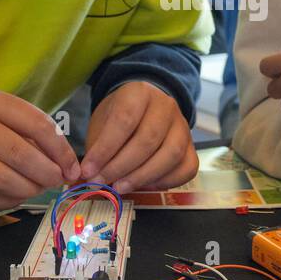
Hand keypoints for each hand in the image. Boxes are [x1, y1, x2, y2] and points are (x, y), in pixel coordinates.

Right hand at [0, 88, 78, 209]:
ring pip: (0, 180)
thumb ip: (24, 127)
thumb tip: (62, 162)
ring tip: (35, 189)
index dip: (60, 150)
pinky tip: (13, 196)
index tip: (71, 167)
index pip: (36, 125)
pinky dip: (4, 201)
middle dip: (46, 174)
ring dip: (27, 190)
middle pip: (19, 155)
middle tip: (56, 182)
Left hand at [81, 81, 196, 194]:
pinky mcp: (192, 147)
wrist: (145, 109)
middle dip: (121, 166)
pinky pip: (186, 168)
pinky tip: (145, 186)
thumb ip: (97, 147)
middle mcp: (166, 106)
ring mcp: (183, 127)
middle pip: (148, 139)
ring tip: (120, 187)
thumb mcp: (102, 122)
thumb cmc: (120, 117)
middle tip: (101, 181)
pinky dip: (166, 182)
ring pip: (171, 155)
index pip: (124, 120)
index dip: (105, 149)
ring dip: (142, 177)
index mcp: (140, 92)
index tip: (88, 170)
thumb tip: (91, 176)